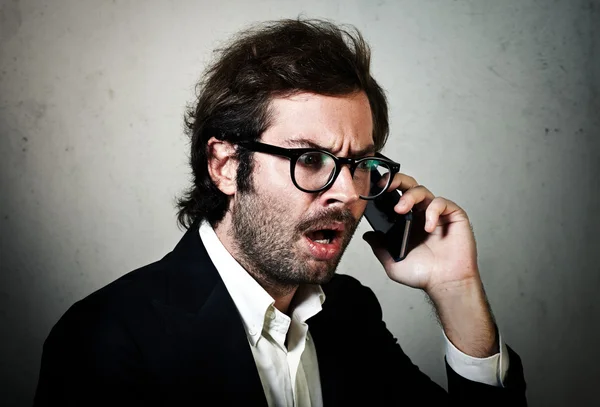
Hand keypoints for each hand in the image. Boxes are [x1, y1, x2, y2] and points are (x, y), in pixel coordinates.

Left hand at [363, 173, 498, 356]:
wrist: (446, 284)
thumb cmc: (425, 275)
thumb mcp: (393, 263)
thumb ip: (380, 248)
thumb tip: (367, 235)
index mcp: (407, 222)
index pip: (396, 197)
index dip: (386, 190)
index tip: (374, 189)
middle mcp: (421, 214)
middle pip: (409, 186)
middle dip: (396, 180)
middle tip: (385, 187)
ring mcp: (437, 214)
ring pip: (423, 191)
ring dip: (409, 196)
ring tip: (401, 209)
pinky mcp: (453, 216)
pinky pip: (442, 203)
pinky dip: (433, 211)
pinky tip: (428, 227)